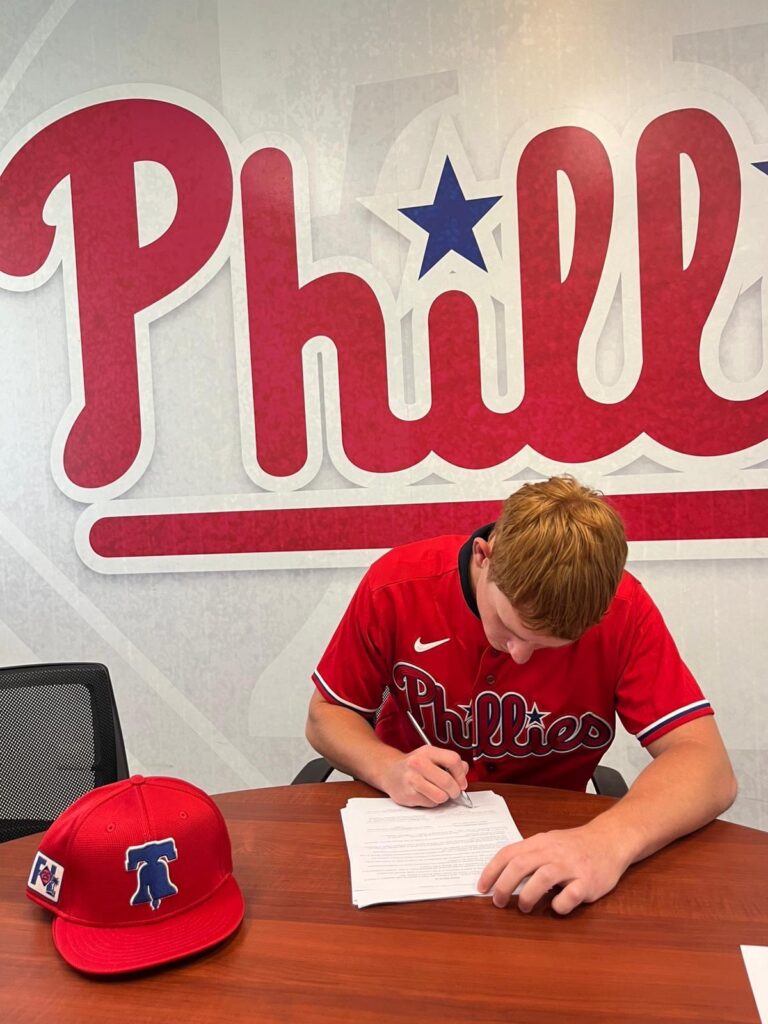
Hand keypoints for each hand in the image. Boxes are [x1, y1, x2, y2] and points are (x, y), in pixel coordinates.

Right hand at [380, 745, 468, 806]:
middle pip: (448, 781)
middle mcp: (418, 764)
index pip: (453, 760)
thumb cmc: (413, 765)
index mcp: (427, 752)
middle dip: (455, 790)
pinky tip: (425, 794)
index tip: (461, 782)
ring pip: (440, 796)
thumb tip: (465, 770)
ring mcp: (412, 780)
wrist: (388, 771)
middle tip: (453, 792)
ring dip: (443, 797)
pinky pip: (430, 803)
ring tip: (438, 792)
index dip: (461, 774)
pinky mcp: (409, 795)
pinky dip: (432, 801)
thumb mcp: (430, 756)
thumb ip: (449, 762)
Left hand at [477, 823, 630, 914]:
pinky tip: (555, 908)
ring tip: (524, 908)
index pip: (508, 854)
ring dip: (527, 896)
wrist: (610, 840)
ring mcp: (571, 867)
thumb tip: (501, 875)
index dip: (491, 871)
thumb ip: (529, 856)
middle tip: (498, 902)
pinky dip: (558, 905)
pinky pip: (569, 895)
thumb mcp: (549, 843)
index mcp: (539, 843)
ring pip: (542, 878)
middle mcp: (553, 852)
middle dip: (504, 886)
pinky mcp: (587, 882)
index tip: (481, 888)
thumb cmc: (575, 846)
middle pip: (520, 866)